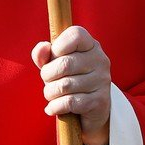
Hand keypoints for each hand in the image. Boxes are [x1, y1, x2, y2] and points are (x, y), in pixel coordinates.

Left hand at [31, 26, 111, 144]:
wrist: (92, 109)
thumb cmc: (70, 80)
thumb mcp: (55, 64)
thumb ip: (44, 55)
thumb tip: (42, 48)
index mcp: (90, 45)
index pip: (75, 35)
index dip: (57, 46)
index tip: (53, 58)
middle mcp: (100, 60)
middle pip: (65, 64)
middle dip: (47, 75)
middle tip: (47, 81)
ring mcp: (102, 81)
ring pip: (64, 85)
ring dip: (50, 92)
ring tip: (51, 95)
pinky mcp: (99, 101)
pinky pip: (69, 102)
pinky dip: (55, 106)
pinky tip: (53, 107)